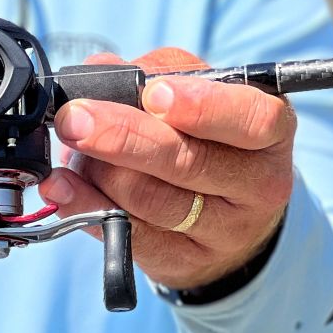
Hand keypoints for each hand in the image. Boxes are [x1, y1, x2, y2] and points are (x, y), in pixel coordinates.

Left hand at [39, 48, 295, 291]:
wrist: (232, 214)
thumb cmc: (211, 137)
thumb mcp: (200, 93)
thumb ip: (156, 73)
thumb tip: (99, 71)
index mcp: (270, 132)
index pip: (251, 120)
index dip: (202, 106)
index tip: (153, 95)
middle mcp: (257, 185)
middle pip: (188, 162)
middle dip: (122, 136)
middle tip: (75, 118)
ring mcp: (224, 230)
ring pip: (152, 200)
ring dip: (99, 170)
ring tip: (72, 145)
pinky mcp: (186, 261)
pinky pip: (130, 235)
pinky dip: (87, 206)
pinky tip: (62, 187)